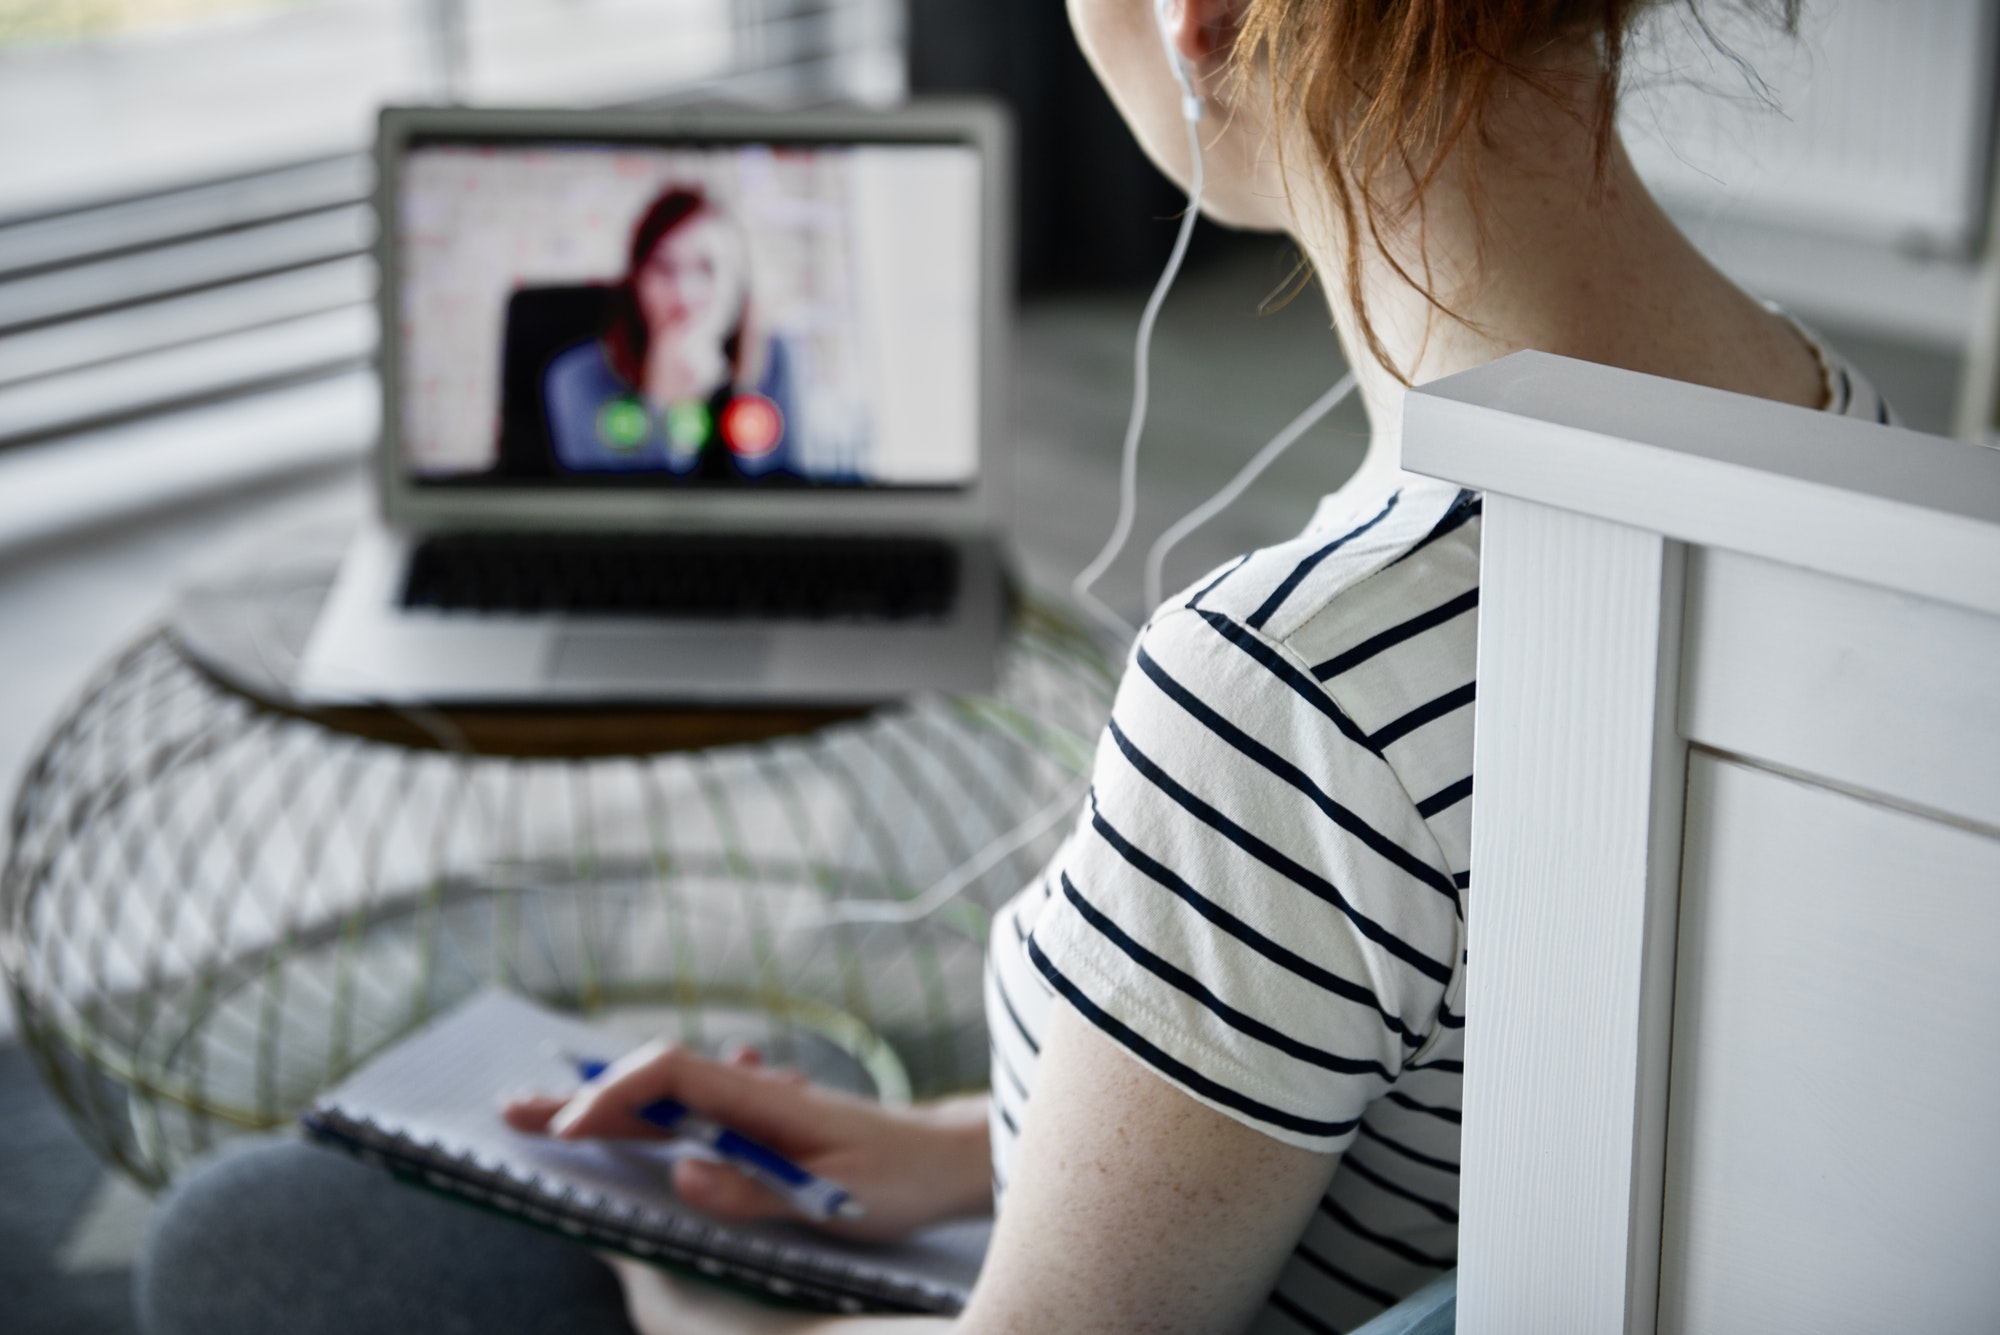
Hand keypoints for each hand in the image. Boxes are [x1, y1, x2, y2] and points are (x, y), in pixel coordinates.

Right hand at [502, 1044, 990, 1241]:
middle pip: (652, 1083)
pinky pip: (690, 1113)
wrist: (949, 1156)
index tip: (568, 1130)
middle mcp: (751, 1092)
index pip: (669, 1076)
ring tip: (547, 1120)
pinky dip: (646, 1115)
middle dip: (582, 1097)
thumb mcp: (835, 1195)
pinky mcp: (762, 1127)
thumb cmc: (900, 1176)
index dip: (613, 1098)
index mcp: (762, 1099)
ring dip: (607, 1106)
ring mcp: (755, 1107)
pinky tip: (630, 1125)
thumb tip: (682, 1174)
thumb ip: (757, 1189)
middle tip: (512, 1113)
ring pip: (665, 1098)